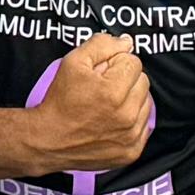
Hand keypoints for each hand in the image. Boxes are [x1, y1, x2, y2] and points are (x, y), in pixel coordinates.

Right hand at [21, 33, 155, 172]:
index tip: (101, 73)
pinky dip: (132, 121)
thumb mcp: (72, 62)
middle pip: (142, 82)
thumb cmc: (60, 101)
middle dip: (125, 80)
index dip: (115, 63)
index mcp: (113, 92)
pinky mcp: (132, 151)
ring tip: (108, 105)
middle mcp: (126, 116)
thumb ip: (101, 45)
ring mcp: (131, 136)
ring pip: (146, 103)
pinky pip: (144, 126)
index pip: (133, 62)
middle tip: (103, 88)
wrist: (49, 140)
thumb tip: (126, 42)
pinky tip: (113, 120)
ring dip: (131, 100)